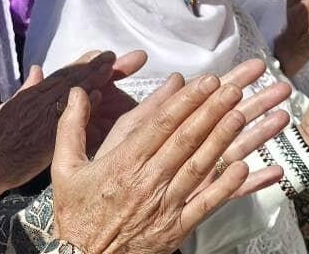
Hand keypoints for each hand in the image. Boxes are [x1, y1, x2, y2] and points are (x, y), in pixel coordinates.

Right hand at [0, 51, 140, 206]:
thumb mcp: (10, 107)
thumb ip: (28, 88)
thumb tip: (37, 68)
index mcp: (36, 93)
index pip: (67, 74)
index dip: (86, 63)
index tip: (103, 53)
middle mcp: (41, 99)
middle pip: (76, 77)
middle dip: (101, 66)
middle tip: (124, 56)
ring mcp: (43, 114)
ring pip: (72, 90)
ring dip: (94, 76)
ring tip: (113, 64)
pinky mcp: (45, 134)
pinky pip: (66, 115)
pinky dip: (82, 105)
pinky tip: (98, 96)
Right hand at [51, 70, 285, 252]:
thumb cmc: (76, 213)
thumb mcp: (64, 167)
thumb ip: (71, 126)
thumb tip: (77, 91)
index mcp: (121, 163)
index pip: (160, 124)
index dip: (186, 100)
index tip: (206, 80)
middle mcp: (146, 181)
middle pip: (184, 139)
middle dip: (211, 110)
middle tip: (233, 87)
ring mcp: (164, 205)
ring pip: (198, 166)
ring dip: (222, 139)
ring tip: (241, 114)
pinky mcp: (176, 228)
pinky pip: (205, 205)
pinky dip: (226, 186)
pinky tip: (243, 167)